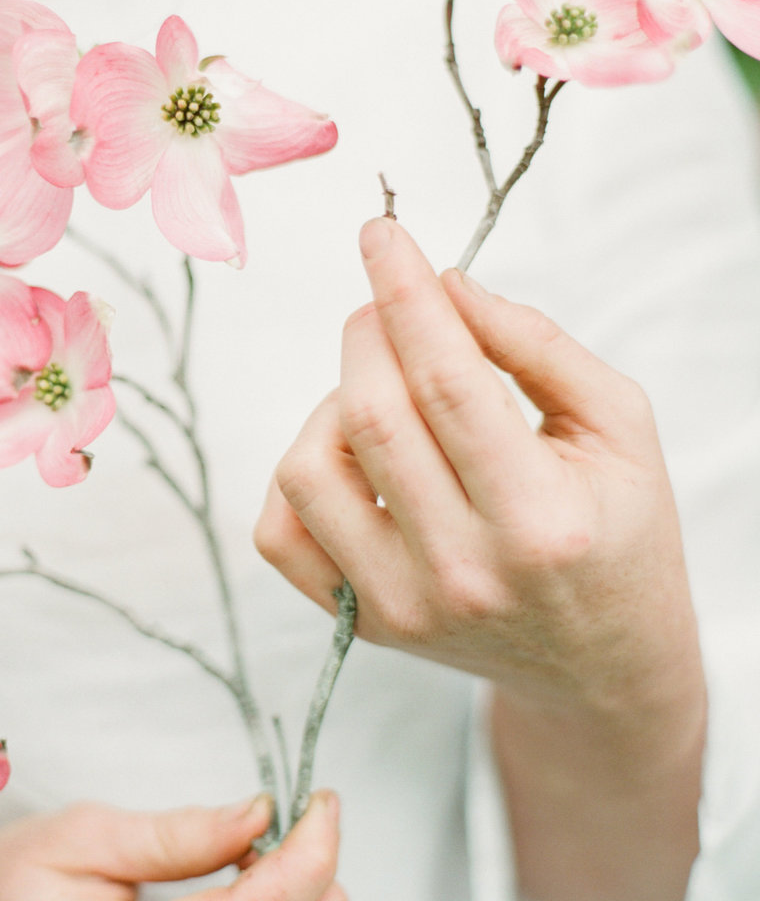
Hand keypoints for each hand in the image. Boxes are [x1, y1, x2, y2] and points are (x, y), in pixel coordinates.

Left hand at [254, 217, 704, 900]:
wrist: (604, 667)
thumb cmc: (618, 532)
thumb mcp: (619, 428)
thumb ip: (536, 347)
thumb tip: (442, 284)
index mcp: (543, 520)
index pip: (447, 382)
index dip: (405, 293)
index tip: (381, 233)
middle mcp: (464, 571)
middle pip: (371, 414)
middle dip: (369, 330)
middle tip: (390, 306)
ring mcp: (402, 606)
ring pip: (310, 467)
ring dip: (335, 400)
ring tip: (387, 395)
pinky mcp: (361, 625)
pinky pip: (280, 531)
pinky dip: (301, 471)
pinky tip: (354, 456)